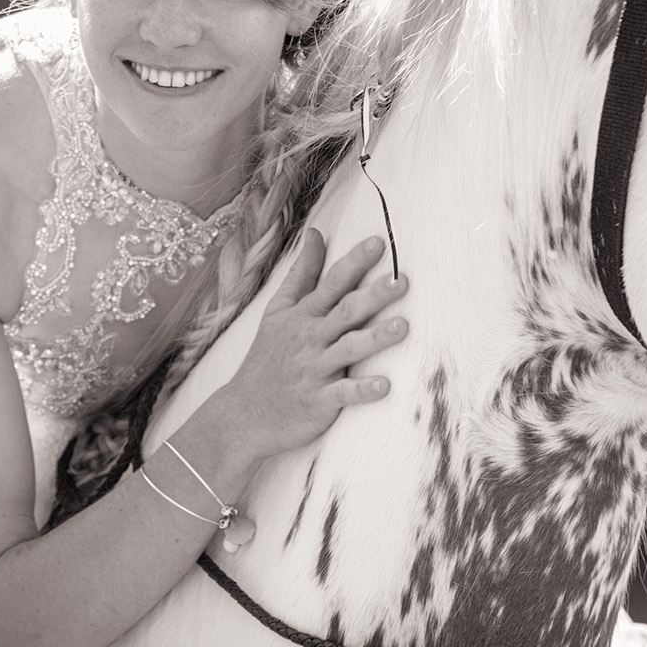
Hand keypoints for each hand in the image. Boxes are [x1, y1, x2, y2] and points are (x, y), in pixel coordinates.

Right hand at [210, 230, 408, 463]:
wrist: (243, 413)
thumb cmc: (267, 358)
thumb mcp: (278, 310)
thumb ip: (302, 273)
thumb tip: (316, 232)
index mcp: (304, 315)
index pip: (332, 283)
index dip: (354, 262)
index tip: (378, 243)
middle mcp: (311, 338)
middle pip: (345, 311)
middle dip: (374, 295)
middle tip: (403, 280)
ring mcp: (314, 370)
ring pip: (348, 349)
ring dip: (375, 338)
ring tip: (403, 326)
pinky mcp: (318, 401)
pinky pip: (342, 394)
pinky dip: (362, 390)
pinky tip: (385, 386)